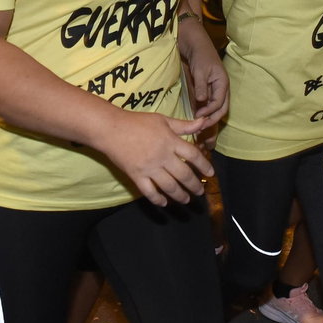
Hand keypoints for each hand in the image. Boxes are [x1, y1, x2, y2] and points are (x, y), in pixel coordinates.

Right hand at [101, 110, 215, 206]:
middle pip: (184, 174)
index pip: (193, 155)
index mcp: (170, 141)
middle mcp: (163, 156)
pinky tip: (164, 203)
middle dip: (194, 185)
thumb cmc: (137, 122)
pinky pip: (149, 192)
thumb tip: (203, 122)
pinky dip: (158, 199)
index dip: (204, 166)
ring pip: (169, 186)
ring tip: (186, 200)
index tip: (210, 174)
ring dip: (180, 195)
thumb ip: (183, 125)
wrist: (111, 129)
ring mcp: (149, 168)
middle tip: (200, 192)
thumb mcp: (163, 120)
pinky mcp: (136, 176)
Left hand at [181, 42, 228, 129]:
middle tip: (200, 127)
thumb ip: (201, 86)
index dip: (209, 111)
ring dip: (210, 117)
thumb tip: (202, 101)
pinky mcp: (210, 90)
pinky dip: (206, 111)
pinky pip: (211, 104)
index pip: (219, 103)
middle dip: (212, 119)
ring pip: (217, 108)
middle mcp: (222, 88)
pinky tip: (199, 116)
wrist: (196, 46)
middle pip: (222, 109)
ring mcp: (217, 89)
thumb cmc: (200, 56)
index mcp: (223, 83)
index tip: (197, 116)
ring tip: (199, 124)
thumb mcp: (200, 71)